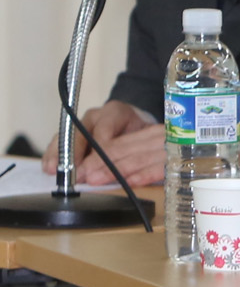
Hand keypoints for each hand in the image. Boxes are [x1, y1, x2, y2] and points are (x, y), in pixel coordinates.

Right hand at [45, 100, 165, 185]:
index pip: (104, 132)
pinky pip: (59, 141)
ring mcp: (81, 122)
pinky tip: (49, 167)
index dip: (97, 152)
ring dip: (59, 156)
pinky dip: (54, 155)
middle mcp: (96, 115)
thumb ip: (134, 150)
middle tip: (73, 173)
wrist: (133, 122)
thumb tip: (121, 171)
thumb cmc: (139, 132)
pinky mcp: (72, 130)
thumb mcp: (143, 138)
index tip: (92, 168)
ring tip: (54, 170)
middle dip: (75, 156)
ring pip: (67, 137)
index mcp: (116, 112)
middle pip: (81, 134)